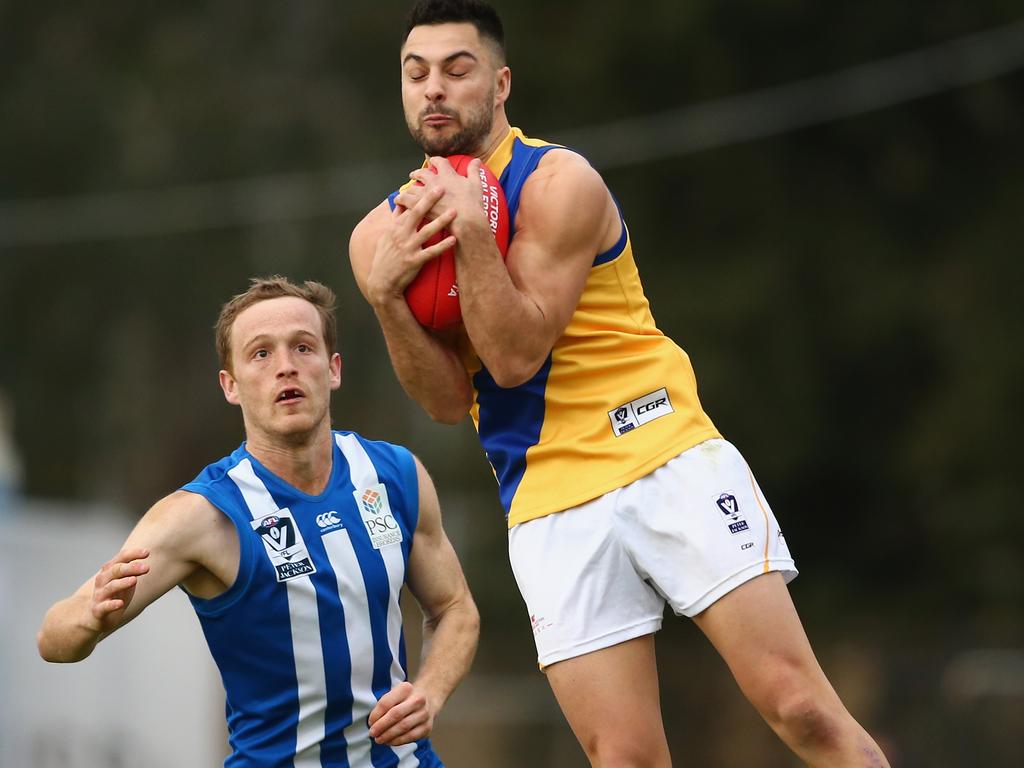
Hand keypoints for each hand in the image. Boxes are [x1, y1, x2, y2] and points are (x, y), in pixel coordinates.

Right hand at [90, 547, 149, 632]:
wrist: (95, 617)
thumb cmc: (114, 595)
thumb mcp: (125, 581)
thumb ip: (133, 571)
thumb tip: (146, 563)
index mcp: (110, 571)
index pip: (120, 558)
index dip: (133, 554)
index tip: (147, 552)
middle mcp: (103, 580)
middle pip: (115, 570)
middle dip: (130, 567)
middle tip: (147, 567)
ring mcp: (100, 595)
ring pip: (110, 587)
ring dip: (122, 583)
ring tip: (134, 580)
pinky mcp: (98, 610)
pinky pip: (104, 607)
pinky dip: (112, 605)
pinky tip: (120, 604)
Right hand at [365, 187, 457, 306]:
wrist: (382, 282)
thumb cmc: (386, 257)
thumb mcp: (386, 235)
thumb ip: (395, 219)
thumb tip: (400, 203)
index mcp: (395, 227)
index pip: (408, 207)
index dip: (419, 194)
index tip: (430, 182)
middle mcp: (401, 235)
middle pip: (416, 213)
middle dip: (429, 200)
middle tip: (441, 188)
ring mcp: (408, 248)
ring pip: (426, 231)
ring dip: (441, 221)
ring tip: (454, 212)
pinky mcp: (414, 261)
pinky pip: (431, 252)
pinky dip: (442, 246)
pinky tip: (453, 240)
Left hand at [367, 681, 435, 745]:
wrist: (429, 698)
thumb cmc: (405, 698)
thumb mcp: (395, 694)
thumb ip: (384, 706)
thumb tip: (373, 723)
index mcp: (406, 688)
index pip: (386, 702)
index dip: (376, 715)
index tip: (370, 723)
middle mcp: (418, 700)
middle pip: (396, 715)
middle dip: (381, 726)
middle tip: (372, 733)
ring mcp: (424, 714)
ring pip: (403, 727)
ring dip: (388, 735)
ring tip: (379, 739)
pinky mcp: (427, 727)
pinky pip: (410, 737)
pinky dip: (398, 741)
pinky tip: (389, 741)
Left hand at [408, 157, 491, 239]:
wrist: (465, 220)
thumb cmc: (472, 203)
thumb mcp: (476, 184)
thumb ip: (474, 171)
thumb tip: (477, 160)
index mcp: (447, 174)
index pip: (439, 162)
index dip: (435, 161)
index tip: (432, 161)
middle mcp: (434, 181)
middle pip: (421, 173)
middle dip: (417, 173)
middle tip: (414, 175)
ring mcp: (425, 193)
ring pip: (412, 187)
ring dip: (408, 188)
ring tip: (405, 191)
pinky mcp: (419, 205)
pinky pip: (405, 200)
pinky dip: (401, 200)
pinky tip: (399, 201)